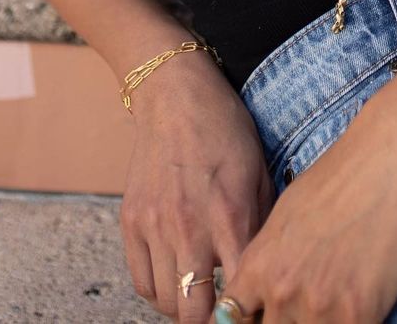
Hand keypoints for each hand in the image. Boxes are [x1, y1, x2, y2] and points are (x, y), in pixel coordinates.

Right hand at [119, 55, 276, 321]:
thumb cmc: (225, 128)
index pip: (239, 292)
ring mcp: (155, 226)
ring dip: (185, 307)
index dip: (248, 310)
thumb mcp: (258, 171)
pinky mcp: (131, 221)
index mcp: (229, 216)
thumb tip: (265, 266)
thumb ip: (261, 224)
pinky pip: (141, 281)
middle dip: (212, 319)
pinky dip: (159, 290)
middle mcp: (189, 227)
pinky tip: (176, 278)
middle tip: (225, 309)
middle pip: (194, 313)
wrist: (175, 94)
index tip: (254, 310)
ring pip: (166, 302)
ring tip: (201, 295)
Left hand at [213, 103, 396, 322]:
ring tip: (337, 304)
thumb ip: (269, 260)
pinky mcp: (358, 312)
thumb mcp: (286, 215)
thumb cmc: (340, 178)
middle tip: (310, 306)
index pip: (231, 321)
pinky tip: (364, 307)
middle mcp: (280, 290)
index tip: (265, 317)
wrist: (387, 159)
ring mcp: (317, 304)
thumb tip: (262, 290)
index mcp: (258, 266)